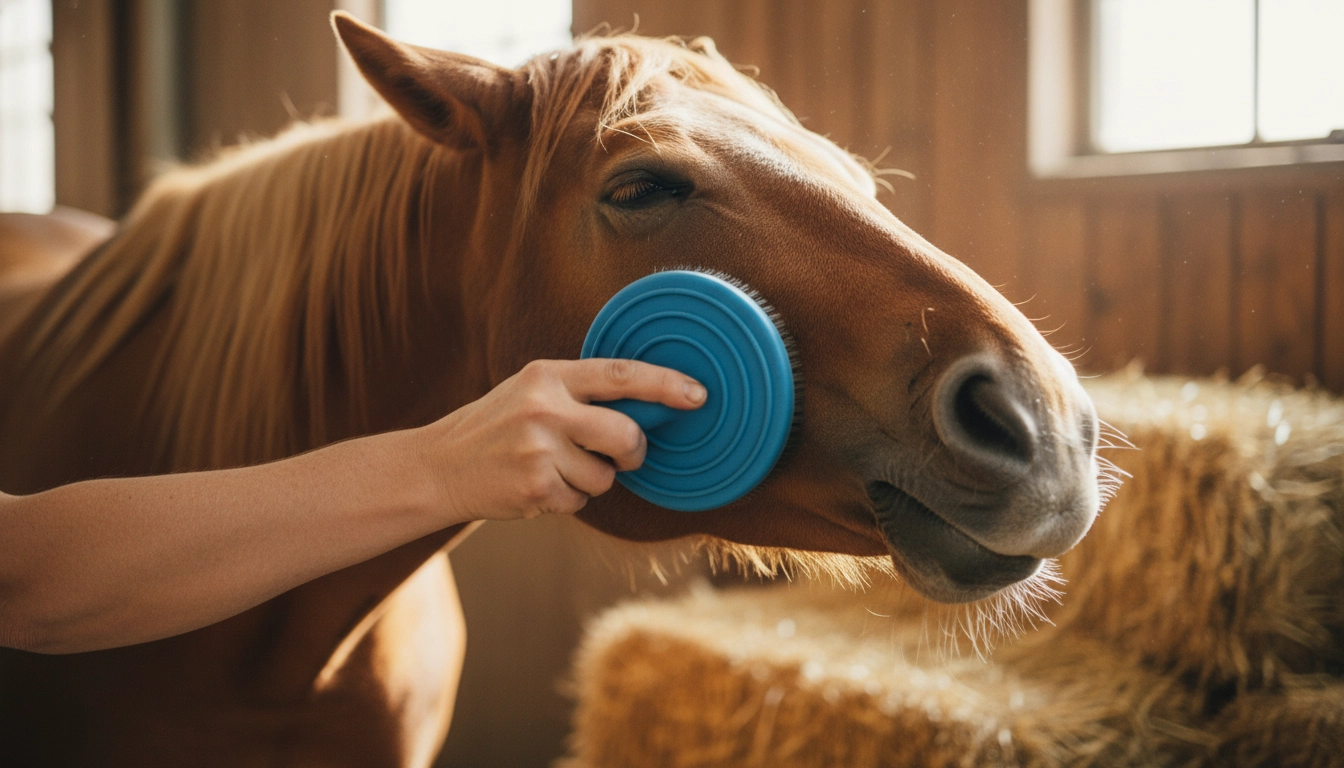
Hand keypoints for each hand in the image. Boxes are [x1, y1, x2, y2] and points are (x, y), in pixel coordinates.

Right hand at [417, 359, 705, 521]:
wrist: (438, 467)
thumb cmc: (495, 427)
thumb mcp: (531, 392)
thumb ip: (580, 394)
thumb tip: (648, 408)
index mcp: (547, 375)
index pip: (621, 375)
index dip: (666, 385)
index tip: (698, 395)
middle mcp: (545, 409)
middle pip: (625, 434)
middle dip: (633, 451)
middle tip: (621, 453)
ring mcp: (539, 450)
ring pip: (605, 476)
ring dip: (590, 480)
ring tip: (552, 467)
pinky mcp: (536, 488)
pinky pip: (581, 500)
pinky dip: (567, 498)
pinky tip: (536, 486)